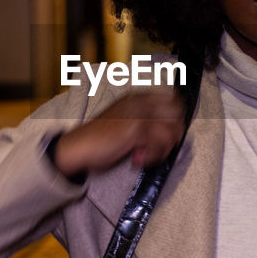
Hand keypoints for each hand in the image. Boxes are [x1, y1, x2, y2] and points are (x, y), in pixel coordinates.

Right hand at [51, 89, 185, 177]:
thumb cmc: (100, 138)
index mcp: (137, 98)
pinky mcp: (136, 129)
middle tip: (160, 148)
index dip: (176, 118)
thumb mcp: (125, 121)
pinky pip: (159, 145)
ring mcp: (139, 114)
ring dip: (161, 150)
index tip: (168, 134)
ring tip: (145, 156)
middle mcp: (140, 102)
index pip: (173, 99)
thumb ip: (146, 121)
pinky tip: (137, 159)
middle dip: (173, 135)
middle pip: (177, 115)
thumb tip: (170, 132)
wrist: (79, 146)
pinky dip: (152, 157)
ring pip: (170, 132)